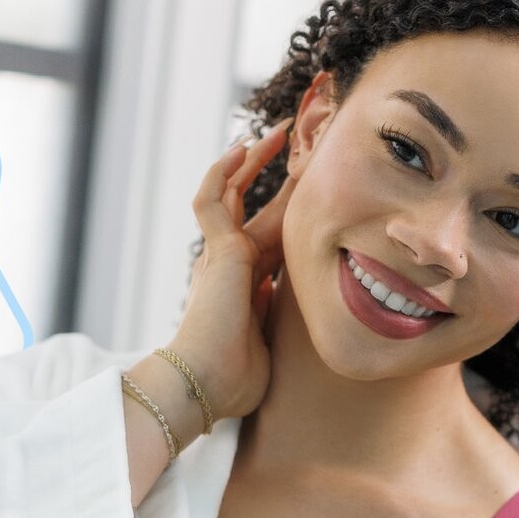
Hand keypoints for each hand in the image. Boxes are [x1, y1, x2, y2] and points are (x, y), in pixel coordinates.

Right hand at [168, 120, 300, 421]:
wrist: (203, 383)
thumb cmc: (236, 377)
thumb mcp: (278, 341)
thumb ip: (290, 321)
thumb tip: (315, 308)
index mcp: (247, 283)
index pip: (269, 233)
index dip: (287, 208)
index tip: (308, 186)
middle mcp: (229, 263)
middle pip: (249, 205)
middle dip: (269, 173)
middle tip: (294, 142)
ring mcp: (219, 255)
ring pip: (229, 194)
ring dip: (249, 162)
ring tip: (273, 135)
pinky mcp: (216, 250)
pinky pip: (210, 200)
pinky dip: (222, 173)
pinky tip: (242, 149)